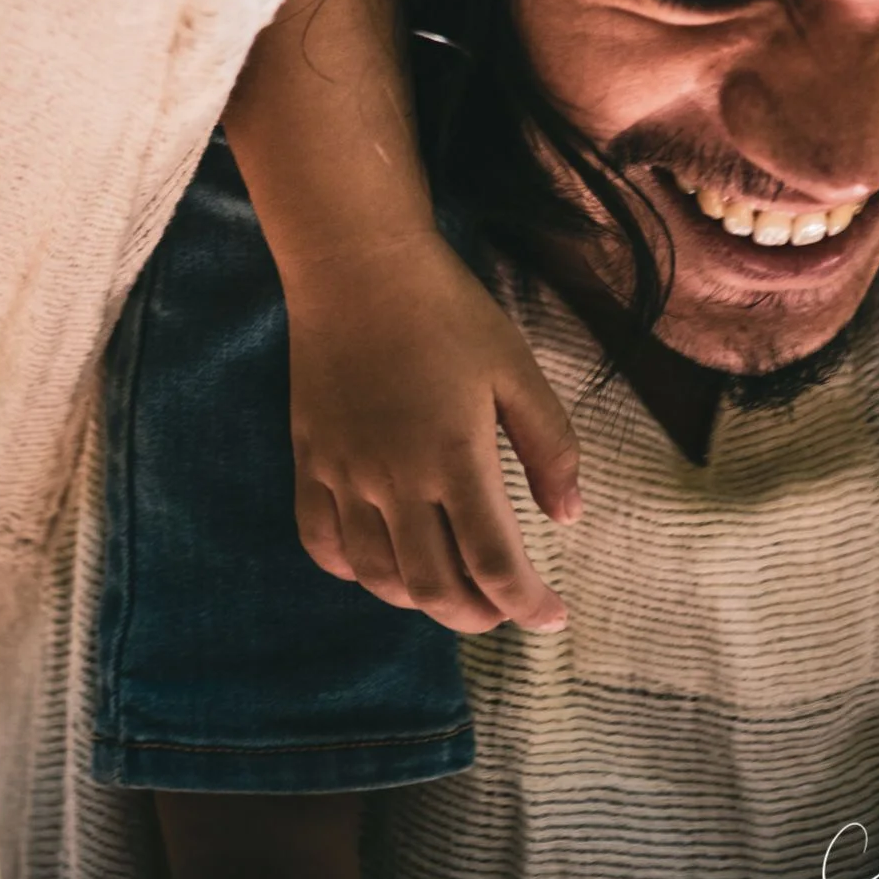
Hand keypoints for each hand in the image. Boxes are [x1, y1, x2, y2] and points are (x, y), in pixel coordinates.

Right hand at [287, 232, 582, 634]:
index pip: (496, 566)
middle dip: (479, 614)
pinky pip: (321, 542)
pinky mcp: (310, 459)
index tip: (552, 615)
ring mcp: (344, 473)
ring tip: (452, 587)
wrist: (356, 263)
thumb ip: (549, 445)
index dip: (529, 605)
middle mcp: (395, 480)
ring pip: (379, 577)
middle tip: (505, 604)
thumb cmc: (446, 309)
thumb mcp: (515, 366)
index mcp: (456, 457)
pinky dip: (354, 569)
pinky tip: (382, 558)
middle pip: (436, 589)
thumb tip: (569, 516)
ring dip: (421, 600)